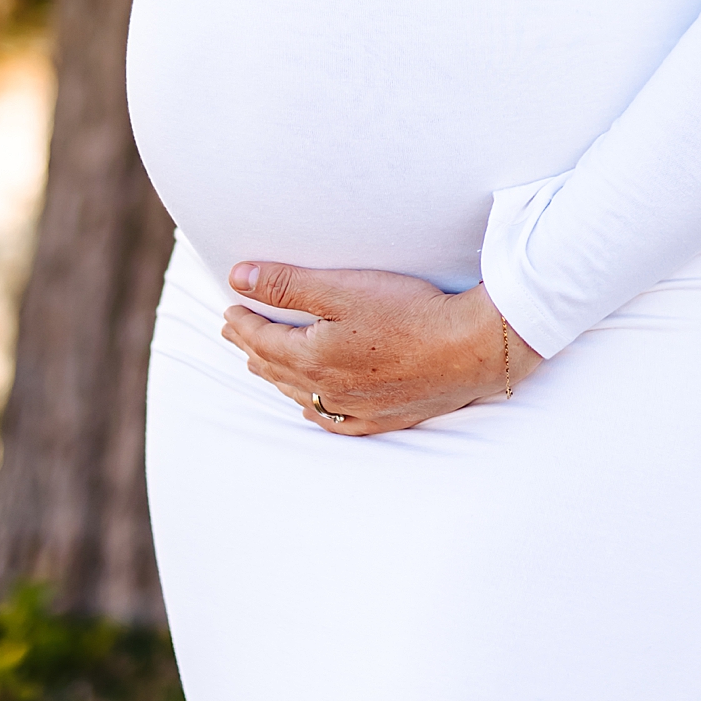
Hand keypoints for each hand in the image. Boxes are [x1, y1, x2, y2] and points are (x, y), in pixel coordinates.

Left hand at [225, 265, 537, 436]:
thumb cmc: (409, 314)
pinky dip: (314, 409)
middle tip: (236, 333)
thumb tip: (238, 278)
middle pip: (277, 368)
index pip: (263, 339)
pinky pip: (335, 421)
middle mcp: (328, 390)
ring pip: (302, 394)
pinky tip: (312, 407)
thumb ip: (287, 285)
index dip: (243, 322)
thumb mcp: (341, 288)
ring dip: (277, 377)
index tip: (230, 308)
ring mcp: (356, 409)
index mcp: (311, 358)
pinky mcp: (384, 418)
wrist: (470, 349)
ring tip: (262, 364)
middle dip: (252, 347)